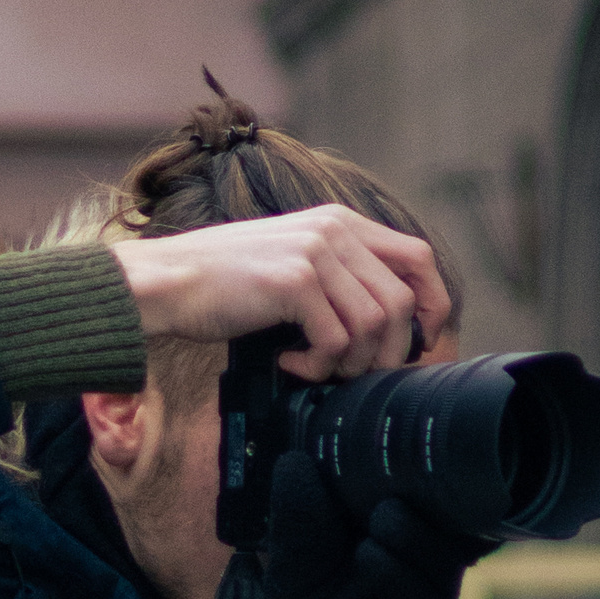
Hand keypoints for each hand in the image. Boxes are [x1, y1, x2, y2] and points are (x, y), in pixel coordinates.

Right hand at [110, 205, 449, 382]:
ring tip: (313, 370)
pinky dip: (316, 367)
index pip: (418, 258)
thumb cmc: (222, 285)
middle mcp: (335, 230)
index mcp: (341, 223)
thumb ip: (335, 278)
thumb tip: (380, 328)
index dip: (432, 305)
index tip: (418, 346)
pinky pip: (335, 341)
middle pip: (401, 301)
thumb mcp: (290, 266)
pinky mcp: (295, 282)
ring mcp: (316, 253)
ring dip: (348, 364)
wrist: (167, 282)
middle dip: (387, 353)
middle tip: (353, 375)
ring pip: (373, 324)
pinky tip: (288, 365)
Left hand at [234, 451, 491, 598]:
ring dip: (411, 532)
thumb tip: (295, 462)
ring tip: (382, 516)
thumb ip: (299, 524)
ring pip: (440, 560)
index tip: (396, 434)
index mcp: (395, 548)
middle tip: (396, 466)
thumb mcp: (294, 573)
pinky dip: (399, 575)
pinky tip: (374, 557)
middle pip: (443, 522)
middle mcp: (422, 574)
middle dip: (422, 492)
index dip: (412, 468)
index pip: (418, 500)